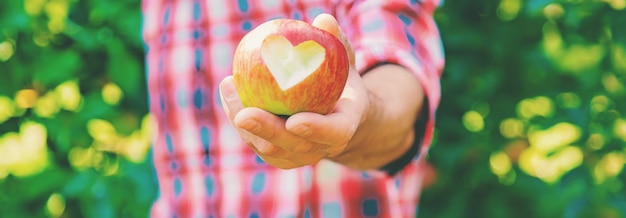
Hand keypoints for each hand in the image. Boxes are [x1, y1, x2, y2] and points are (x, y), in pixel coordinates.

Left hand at [219, 14, 368, 168]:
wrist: (337, 117)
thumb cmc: (341, 83)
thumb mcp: (344, 61)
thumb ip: (337, 43)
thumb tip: (323, 21)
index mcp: (343, 127)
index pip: (332, 133)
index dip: (314, 129)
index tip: (295, 120)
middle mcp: (320, 148)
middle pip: (291, 146)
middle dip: (266, 132)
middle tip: (245, 114)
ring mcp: (297, 155)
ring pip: (267, 147)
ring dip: (244, 123)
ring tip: (228, 88)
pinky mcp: (277, 154)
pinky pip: (254, 139)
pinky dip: (238, 116)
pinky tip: (228, 89)